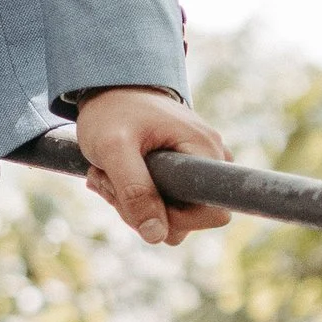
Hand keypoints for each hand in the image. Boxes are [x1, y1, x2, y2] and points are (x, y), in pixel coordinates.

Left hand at [71, 89, 232, 246]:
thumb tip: (157, 235)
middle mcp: (210, 157)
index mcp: (204, 149)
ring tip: (107, 174)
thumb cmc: (111, 111)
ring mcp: (196, 163)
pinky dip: (134, 194)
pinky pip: (163, 199)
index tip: (140, 200)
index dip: (177, 219)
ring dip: (133, 203)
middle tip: (110, 181)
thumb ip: (135, 191)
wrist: (107, 86)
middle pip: (188, 218)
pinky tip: (113, 175)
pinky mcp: (181, 168)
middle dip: (143, 209)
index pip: (214, 212)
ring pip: (170, 212)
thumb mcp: (114, 149)